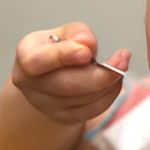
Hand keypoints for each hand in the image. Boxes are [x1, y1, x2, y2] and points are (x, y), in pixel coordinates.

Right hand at [12, 22, 129, 124]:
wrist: (52, 74)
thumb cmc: (58, 48)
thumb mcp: (65, 32)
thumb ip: (77, 33)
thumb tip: (86, 43)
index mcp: (27, 55)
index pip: (37, 61)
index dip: (63, 57)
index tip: (86, 52)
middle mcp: (31, 84)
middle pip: (65, 85)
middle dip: (99, 75)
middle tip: (122, 61)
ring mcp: (46, 104)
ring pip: (82, 99)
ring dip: (108, 83)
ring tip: (120, 66)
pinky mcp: (64, 117)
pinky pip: (91, 110)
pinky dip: (109, 95)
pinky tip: (114, 81)